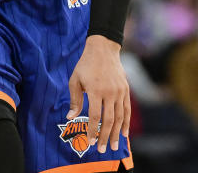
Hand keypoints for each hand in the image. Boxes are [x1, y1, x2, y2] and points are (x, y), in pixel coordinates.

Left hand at [67, 35, 129, 153]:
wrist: (103, 48)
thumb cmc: (86, 64)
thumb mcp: (75, 79)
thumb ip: (75, 99)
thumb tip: (71, 117)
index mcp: (95, 90)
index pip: (95, 116)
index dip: (93, 130)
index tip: (90, 142)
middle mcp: (109, 92)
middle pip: (108, 119)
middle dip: (104, 136)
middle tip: (101, 150)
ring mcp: (119, 91)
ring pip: (120, 117)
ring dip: (116, 133)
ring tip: (113, 146)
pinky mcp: (125, 90)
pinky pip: (127, 109)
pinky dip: (126, 122)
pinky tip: (124, 133)